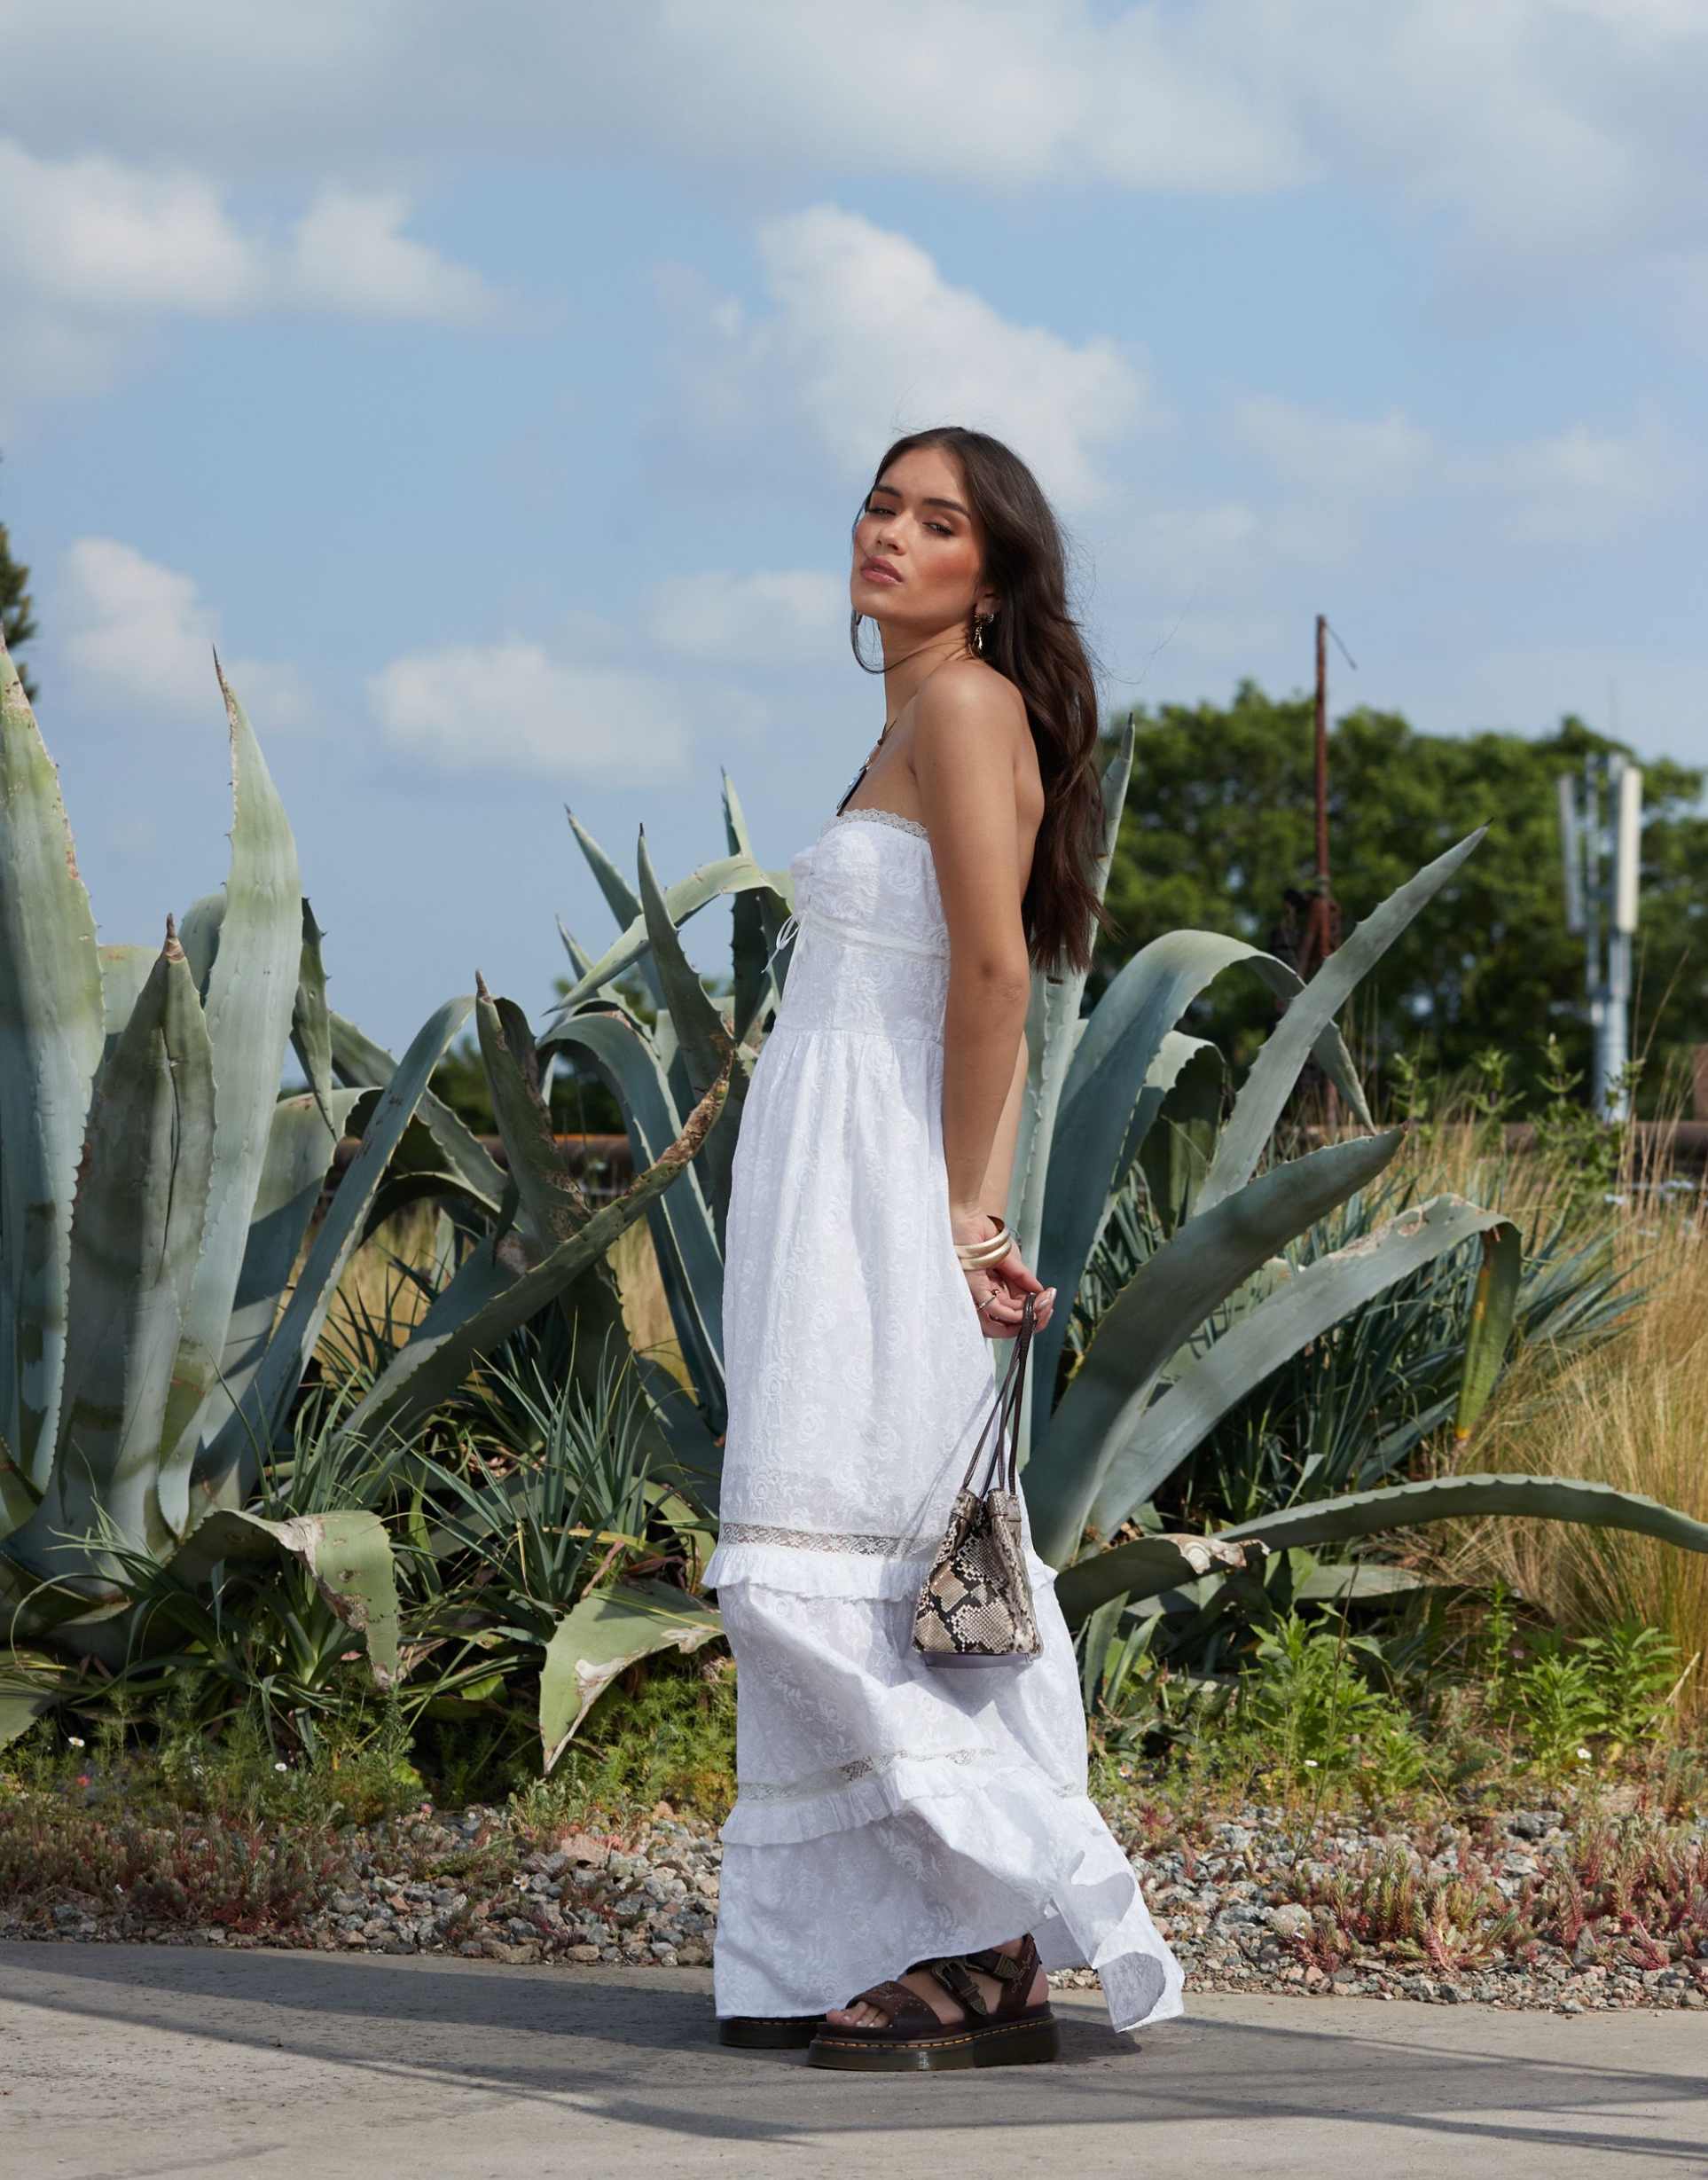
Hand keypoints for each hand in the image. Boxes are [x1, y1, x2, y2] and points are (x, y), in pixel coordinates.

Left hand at [950, 1207, 1056, 1340]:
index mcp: (992, 1291)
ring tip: (1043, 1307)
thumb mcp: (1010, 1258)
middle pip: (1007, 1324)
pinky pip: (994, 1309)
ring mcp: (976, 1294)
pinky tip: (1030, 1307)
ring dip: (1027, 1318)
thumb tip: (1040, 1293)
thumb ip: (1022, 1278)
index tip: (1050, 1301)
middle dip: (1033, 1320)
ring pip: (1001, 1322)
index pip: (1013, 1312)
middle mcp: (983, 1297)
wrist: (967, 1215)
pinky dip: (1013, 1313)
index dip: (1034, 1312)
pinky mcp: (972, 1287)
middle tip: (1049, 1308)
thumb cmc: (983, 1235)